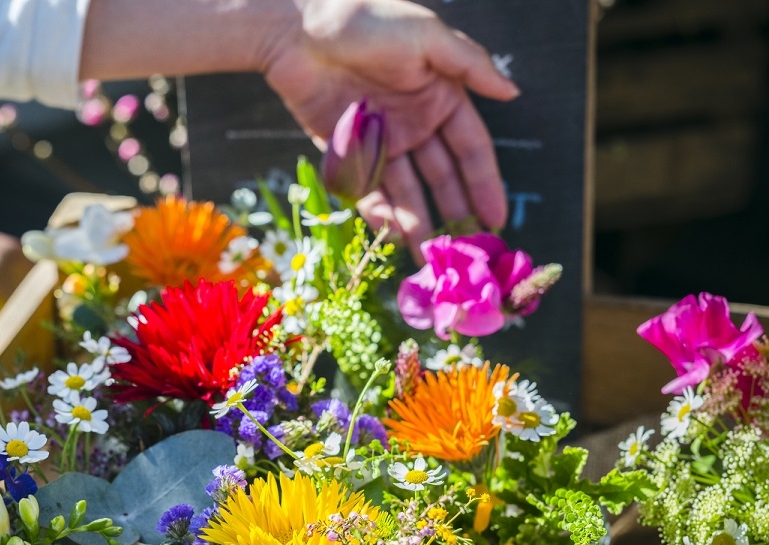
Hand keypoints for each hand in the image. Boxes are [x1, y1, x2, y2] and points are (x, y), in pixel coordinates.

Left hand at [259, 0, 518, 248]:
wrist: (298, 29)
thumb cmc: (366, 21)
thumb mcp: (427, 37)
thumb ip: (470, 65)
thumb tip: (512, 92)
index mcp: (439, 96)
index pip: (470, 149)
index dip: (483, 184)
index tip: (495, 219)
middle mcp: (413, 122)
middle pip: (440, 178)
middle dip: (453, 213)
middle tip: (464, 251)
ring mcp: (379, 140)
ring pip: (404, 191)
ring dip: (416, 222)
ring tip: (426, 255)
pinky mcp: (344, 150)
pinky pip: (365, 189)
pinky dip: (378, 212)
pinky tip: (391, 235)